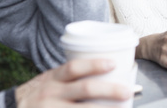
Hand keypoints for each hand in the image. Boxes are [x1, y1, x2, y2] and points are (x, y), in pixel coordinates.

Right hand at [15, 58, 131, 106]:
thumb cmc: (39, 95)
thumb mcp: (50, 81)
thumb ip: (71, 78)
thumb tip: (107, 72)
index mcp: (53, 78)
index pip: (74, 67)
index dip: (94, 64)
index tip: (112, 64)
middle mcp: (51, 93)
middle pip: (85, 89)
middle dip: (109, 90)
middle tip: (127, 91)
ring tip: (122, 107)